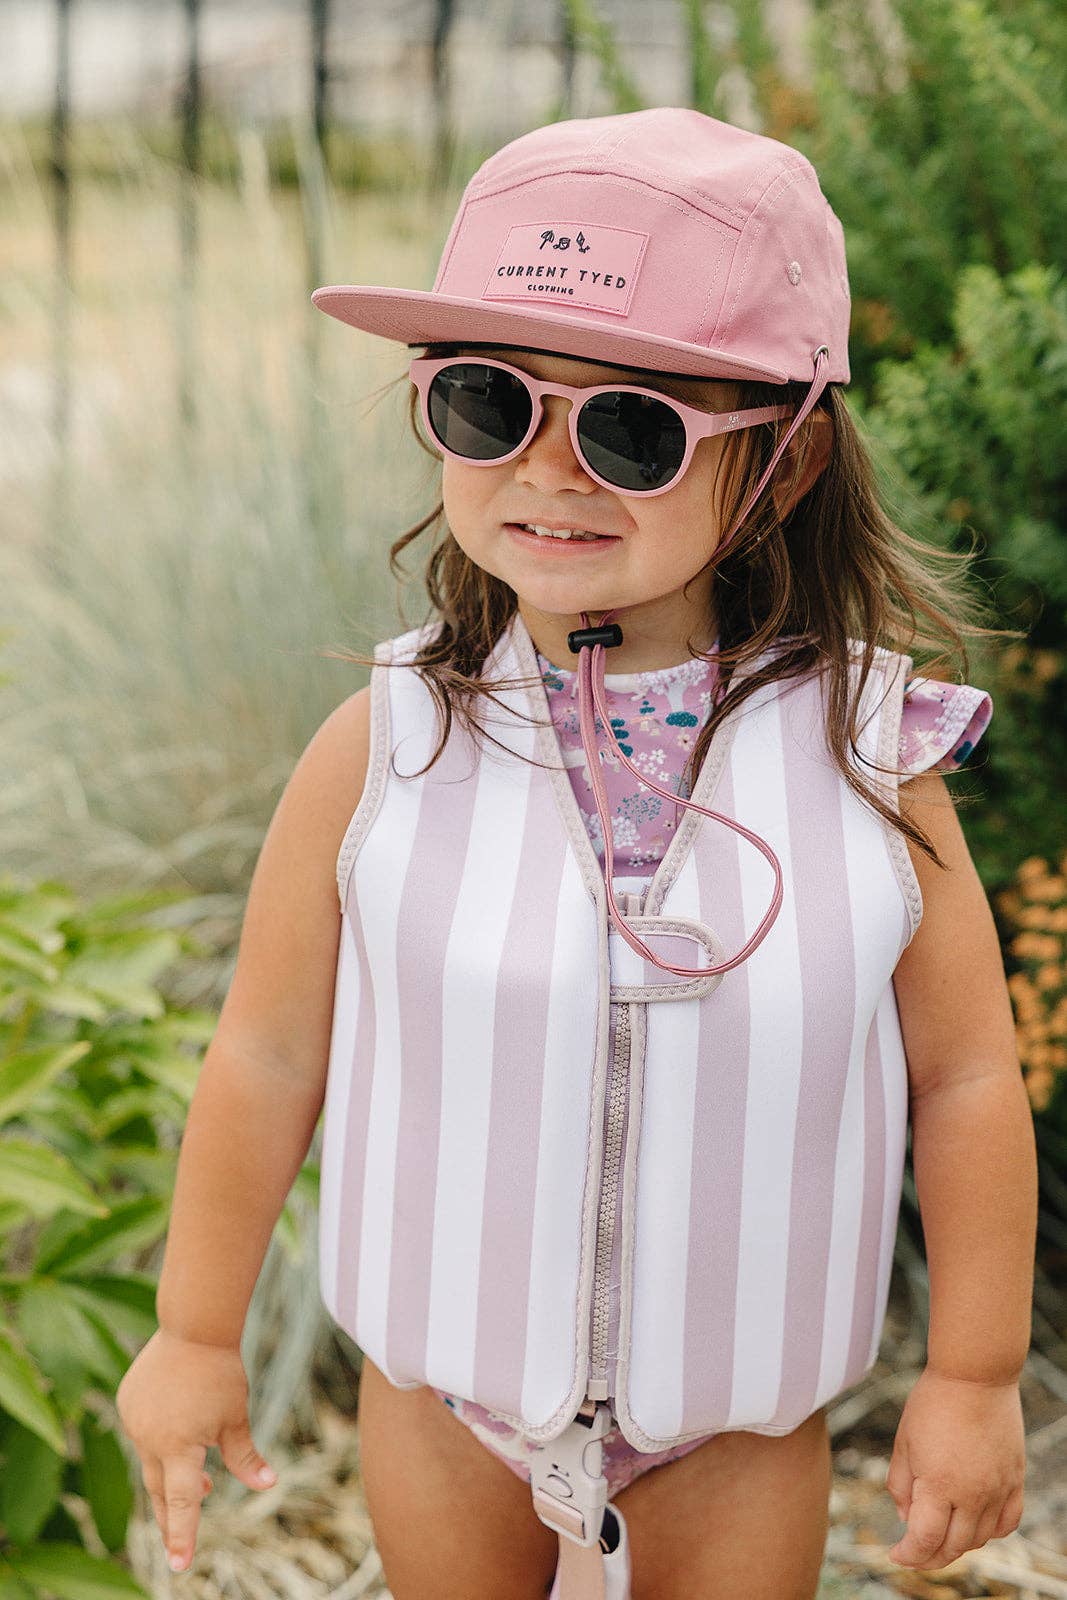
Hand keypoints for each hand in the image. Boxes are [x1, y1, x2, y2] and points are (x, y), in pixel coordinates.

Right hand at [116, 1327, 277, 1572]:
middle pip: (160, 1489)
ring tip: (202, 1480)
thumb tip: (267, 1484)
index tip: (179, 1565)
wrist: (193, 1326)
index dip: (182, 1535)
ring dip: (172, 1473)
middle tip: (177, 1542)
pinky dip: (161, 1440)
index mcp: (179, 1447)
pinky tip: (179, 1430)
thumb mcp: (236, 1417)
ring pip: (152, 1460)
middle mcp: (150, 1438)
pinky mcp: (128, 1402)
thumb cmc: (221, 1372)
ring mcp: (134, 1420)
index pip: (182, 1502)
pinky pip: (143, 1431)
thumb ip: (245, 1456)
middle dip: (171, 1516)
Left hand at [885, 1366, 1024, 1569]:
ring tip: (940, 1536)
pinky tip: (974, 1525)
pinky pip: (1007, 1522)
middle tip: (914, 1551)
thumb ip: (900, 1485)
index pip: (924, 1540)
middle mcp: (972, 1495)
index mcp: (939, 1485)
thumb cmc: (932, 1403)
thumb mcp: (904, 1442)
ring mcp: (998, 1489)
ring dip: (958, 1545)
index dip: (908, 1554)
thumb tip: (906, 1518)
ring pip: (980, 1539)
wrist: (975, 1375)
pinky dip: (990, 1532)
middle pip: (953, 1546)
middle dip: (929, 1556)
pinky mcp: (1015, 1480)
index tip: (895, 1553)